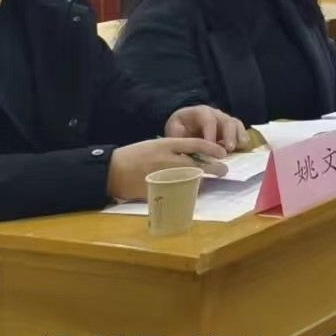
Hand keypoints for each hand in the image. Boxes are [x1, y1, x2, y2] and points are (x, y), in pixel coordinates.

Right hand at [107, 138, 229, 201]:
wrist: (111, 170)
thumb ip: (175, 149)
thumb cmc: (134, 155)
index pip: (196, 144)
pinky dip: (185, 191)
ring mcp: (161, 175)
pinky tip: (189, 191)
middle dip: (214, 167)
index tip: (223, 153)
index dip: (212, 148)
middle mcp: (166, 159)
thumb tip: (197, 156)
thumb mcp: (155, 145)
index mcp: (166, 144)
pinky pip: (176, 191)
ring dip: (200, 180)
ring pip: (189, 178)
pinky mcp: (155, 190)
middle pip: (197, 163)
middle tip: (224, 170)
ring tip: (205, 180)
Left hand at [165, 105, 246, 150]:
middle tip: (228, 149)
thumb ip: (180, 140)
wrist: (183, 124)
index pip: (208, 120)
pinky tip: (243, 147)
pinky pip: (239, 129)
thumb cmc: (178, 129)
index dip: (211, 133)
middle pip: (226, 120)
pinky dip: (242, 137)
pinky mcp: (230, 127)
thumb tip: (187, 153)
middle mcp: (215, 113)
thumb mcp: (174, 132)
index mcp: (200, 112)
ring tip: (239, 148)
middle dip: (229, 135)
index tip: (210, 148)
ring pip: (235, 123)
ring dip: (238, 136)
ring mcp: (224, 119)